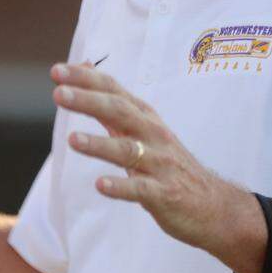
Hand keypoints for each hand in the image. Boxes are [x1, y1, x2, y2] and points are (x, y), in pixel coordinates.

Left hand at [51, 63, 265, 272]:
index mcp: (145, 118)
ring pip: (127, 150)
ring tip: (72, 140)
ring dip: (99, 145)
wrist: (214, 205)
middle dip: (89, 101)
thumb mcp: (144, 127)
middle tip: (59, 93)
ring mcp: (160, 164)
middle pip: (120, 112)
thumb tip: (84, 67)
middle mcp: (153, 135)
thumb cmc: (169, 163)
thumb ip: (112, 101)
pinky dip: (121, 186)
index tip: (57, 71)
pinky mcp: (164, 194)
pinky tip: (100, 185)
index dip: (86, 80)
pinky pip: (140, 189)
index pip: (114, 91)